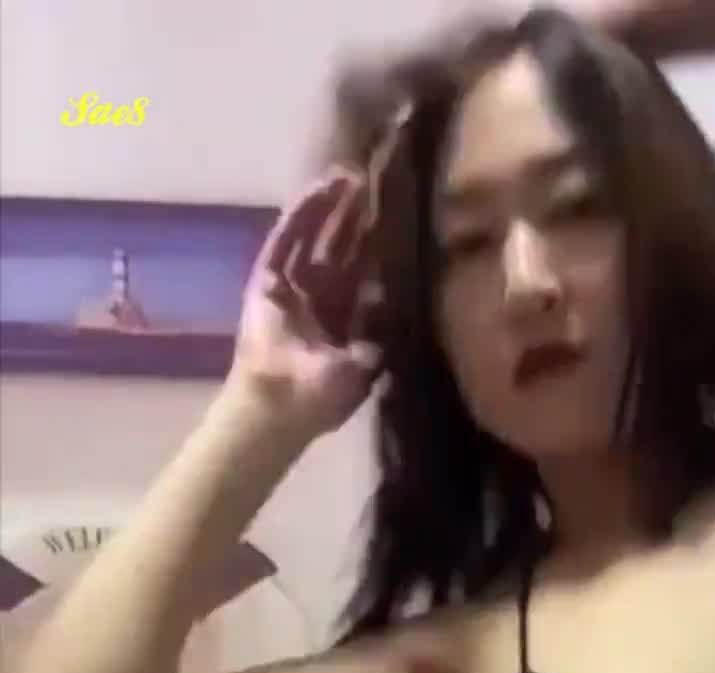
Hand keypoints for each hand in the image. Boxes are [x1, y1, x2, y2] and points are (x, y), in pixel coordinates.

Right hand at [229, 129, 398, 441]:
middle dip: (356, 218)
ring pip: (314, 238)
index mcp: (343, 320)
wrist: (282, 407)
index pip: (364, 273)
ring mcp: (291, 288)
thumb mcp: (367, 366)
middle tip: (375, 183)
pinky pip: (285, 240)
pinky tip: (319, 188)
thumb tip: (402, 309)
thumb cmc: (324, 397)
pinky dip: (301, 214)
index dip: (378, 246)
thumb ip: (382, 335)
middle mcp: (318, 299)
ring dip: (330, 209)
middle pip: (339, 248)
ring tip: (350, 176)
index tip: (396, 217)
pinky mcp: (266, 281)